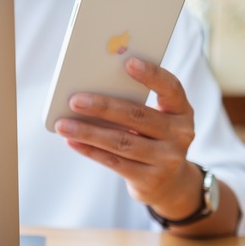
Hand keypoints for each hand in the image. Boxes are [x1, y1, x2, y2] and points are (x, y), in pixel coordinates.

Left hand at [54, 57, 202, 216]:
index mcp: (181, 112)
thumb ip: (135, 105)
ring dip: (88, 132)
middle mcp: (180, 134)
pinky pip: (114, 162)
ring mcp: (167, 159)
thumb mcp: (156, 120)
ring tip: (63, 125)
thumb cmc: (153, 139)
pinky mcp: (150, 179)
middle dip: (103, 107)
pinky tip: (71, 141)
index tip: (128, 62)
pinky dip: (90, 150)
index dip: (151, 75)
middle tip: (74, 100)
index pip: (170, 88)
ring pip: (121, 142)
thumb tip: (89, 91)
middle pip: (136, 116)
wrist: (170, 183)